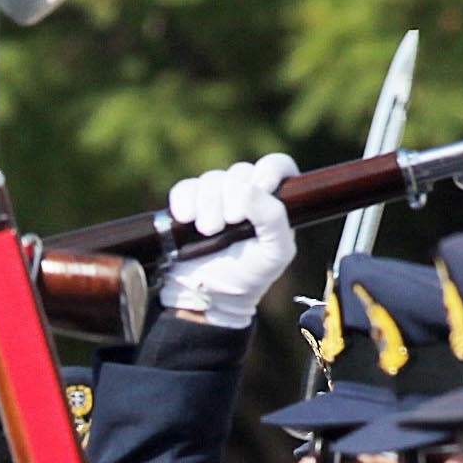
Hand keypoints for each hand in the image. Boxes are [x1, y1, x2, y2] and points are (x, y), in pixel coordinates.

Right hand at [162, 152, 297, 326]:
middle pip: (239, 171)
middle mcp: (246, 193)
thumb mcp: (275, 254)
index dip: (268, 171)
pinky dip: (185, 202)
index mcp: (273, 201)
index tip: (259, 187)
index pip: (277, 165)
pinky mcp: (188, 203)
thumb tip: (250, 189)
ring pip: (211, 179)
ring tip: (208, 232)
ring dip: (208, 205)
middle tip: (228, 226)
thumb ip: (274, 219)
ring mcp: (215, 197)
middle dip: (232, 198)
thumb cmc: (248, 276)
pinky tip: (187, 221)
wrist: (208, 297)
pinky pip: (185, 188)